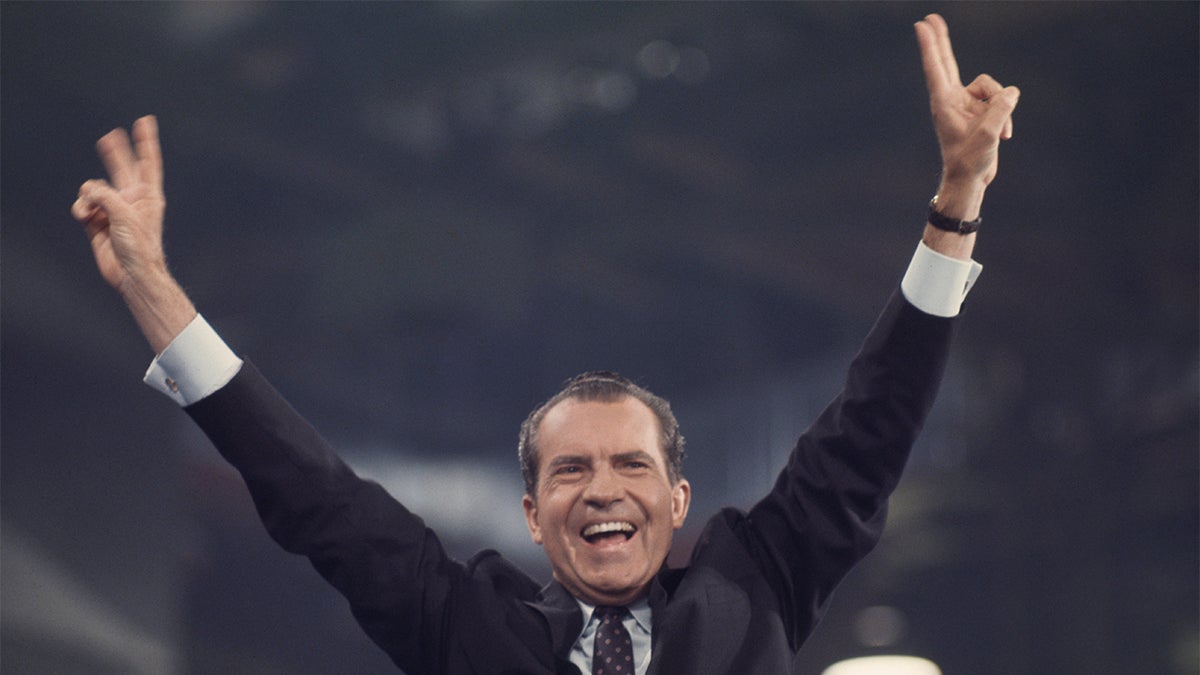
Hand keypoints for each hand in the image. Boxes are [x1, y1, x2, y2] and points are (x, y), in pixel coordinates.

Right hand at [71, 115, 166, 291]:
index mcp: (148, 195)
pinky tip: (84, 216)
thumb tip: (89, 192)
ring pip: (94, 188)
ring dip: (89, 196)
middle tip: (110, 136)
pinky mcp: (98, 221)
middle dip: (115, 153)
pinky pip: (84, 204)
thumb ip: (106, 196)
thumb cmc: (139, 246)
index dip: (146, 142)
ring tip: (91, 210)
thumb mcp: (125, 215)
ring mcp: (114, 209)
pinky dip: (81, 208)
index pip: (148, 162)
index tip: (145, 122)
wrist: (130, 274)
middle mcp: (132, 199)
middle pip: (121, 168)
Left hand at [915, 14, 1019, 214]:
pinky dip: (1006, 117)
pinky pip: (1002, 100)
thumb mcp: (989, 135)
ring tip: (999, 133)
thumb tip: (1011, 91)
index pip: (936, 68)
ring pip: (993, 88)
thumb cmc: (971, 161)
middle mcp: (953, 99)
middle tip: (930, 18)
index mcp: (944, 103)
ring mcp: (968, 103)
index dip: (930, 45)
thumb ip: (1001, 108)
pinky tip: (1004, 136)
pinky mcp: (981, 110)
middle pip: (948, 62)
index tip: (921, 25)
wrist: (971, 180)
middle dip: (941, 40)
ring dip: (1002, 109)